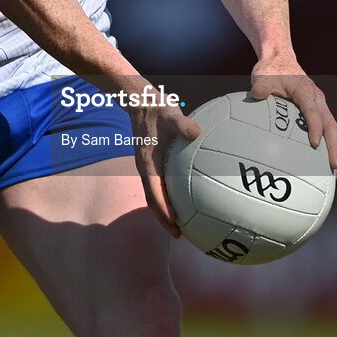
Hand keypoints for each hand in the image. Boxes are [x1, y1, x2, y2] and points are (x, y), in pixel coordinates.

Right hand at [129, 103, 200, 236]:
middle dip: (163, 219)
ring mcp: (147, 166)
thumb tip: (197, 132)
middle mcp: (145, 168)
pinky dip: (166, 197)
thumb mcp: (170, 113)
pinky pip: (158, 185)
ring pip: (153, 195)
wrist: (140, 101)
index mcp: (147, 162)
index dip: (163, 210)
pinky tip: (182, 198)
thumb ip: (182, 124)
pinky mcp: (151, 162)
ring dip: (164, 211)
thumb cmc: (156, 108)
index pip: (153, 193)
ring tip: (180, 224)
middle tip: (179, 235)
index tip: (175, 224)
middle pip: (152, 200)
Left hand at [250, 60, 336, 180]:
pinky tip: (329, 166)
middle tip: (334, 167)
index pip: (312, 110)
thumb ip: (261, 86)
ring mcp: (319, 106)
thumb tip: (256, 95)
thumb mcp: (263, 76)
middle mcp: (317, 99)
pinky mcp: (318, 111)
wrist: (279, 60)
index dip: (314, 127)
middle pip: (331, 124)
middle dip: (334, 147)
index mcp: (305, 90)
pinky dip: (331, 148)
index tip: (314, 144)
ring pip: (333, 130)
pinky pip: (327, 130)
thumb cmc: (271, 70)